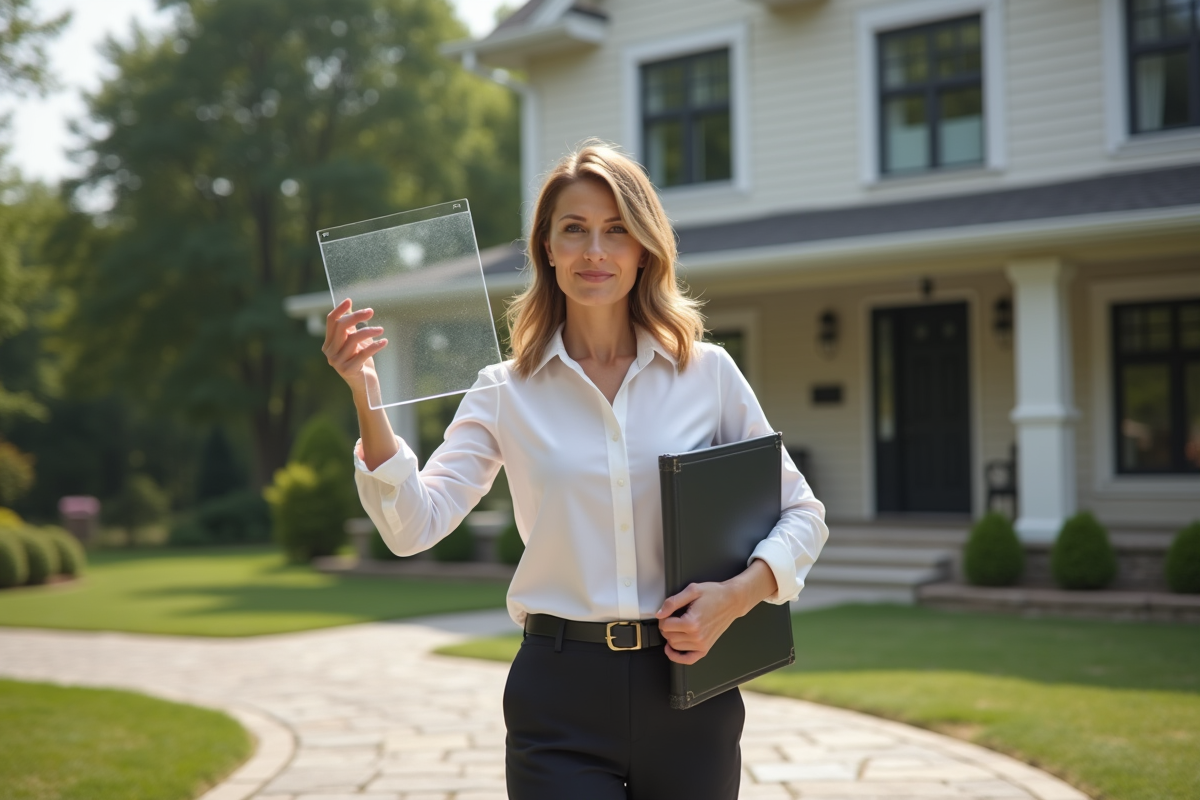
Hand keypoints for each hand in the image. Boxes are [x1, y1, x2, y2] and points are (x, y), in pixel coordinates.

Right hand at [322, 298, 386, 395]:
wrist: (365, 387)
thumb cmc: (361, 363)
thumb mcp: (355, 343)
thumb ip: (351, 329)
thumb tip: (351, 307)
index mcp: (329, 344)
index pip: (331, 322)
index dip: (340, 310)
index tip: (350, 300)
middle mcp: (329, 353)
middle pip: (341, 327)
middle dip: (356, 317)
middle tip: (371, 311)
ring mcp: (337, 363)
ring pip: (353, 339)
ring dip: (369, 331)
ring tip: (381, 330)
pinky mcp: (348, 370)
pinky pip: (363, 353)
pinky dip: (375, 346)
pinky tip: (384, 341)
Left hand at [654, 559, 777, 664]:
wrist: (732, 601)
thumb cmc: (715, 594)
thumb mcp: (692, 590)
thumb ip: (673, 602)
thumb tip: (660, 614)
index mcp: (691, 622)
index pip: (665, 625)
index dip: (663, 617)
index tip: (668, 612)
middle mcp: (697, 636)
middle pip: (668, 637)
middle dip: (666, 626)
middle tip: (672, 617)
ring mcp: (702, 644)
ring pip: (675, 646)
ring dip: (671, 637)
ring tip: (677, 627)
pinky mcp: (706, 648)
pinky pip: (688, 659)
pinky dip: (677, 657)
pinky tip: (671, 649)